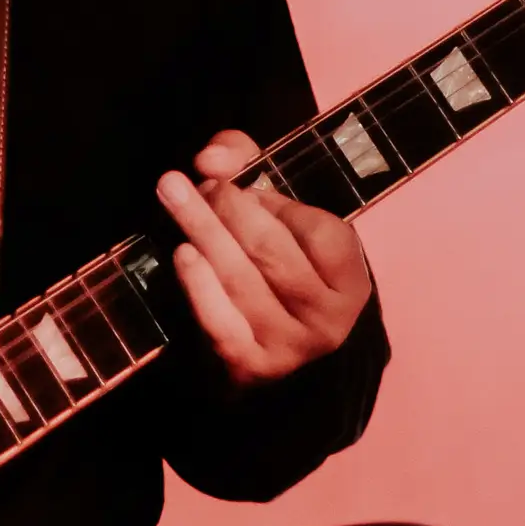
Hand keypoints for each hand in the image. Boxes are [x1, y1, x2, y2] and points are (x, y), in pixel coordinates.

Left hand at [157, 128, 371, 386]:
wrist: (271, 340)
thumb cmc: (280, 258)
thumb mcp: (280, 206)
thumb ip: (247, 161)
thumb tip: (210, 158)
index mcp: (351, 279)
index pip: (320, 232)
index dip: (277, 203)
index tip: (243, 184)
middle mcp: (330, 319)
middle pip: (273, 253)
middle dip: (229, 208)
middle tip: (196, 183)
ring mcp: (291, 348)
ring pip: (242, 282)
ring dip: (203, 232)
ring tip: (173, 196)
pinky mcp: (251, 367)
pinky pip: (222, 324)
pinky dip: (199, 286)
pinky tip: (183, 254)